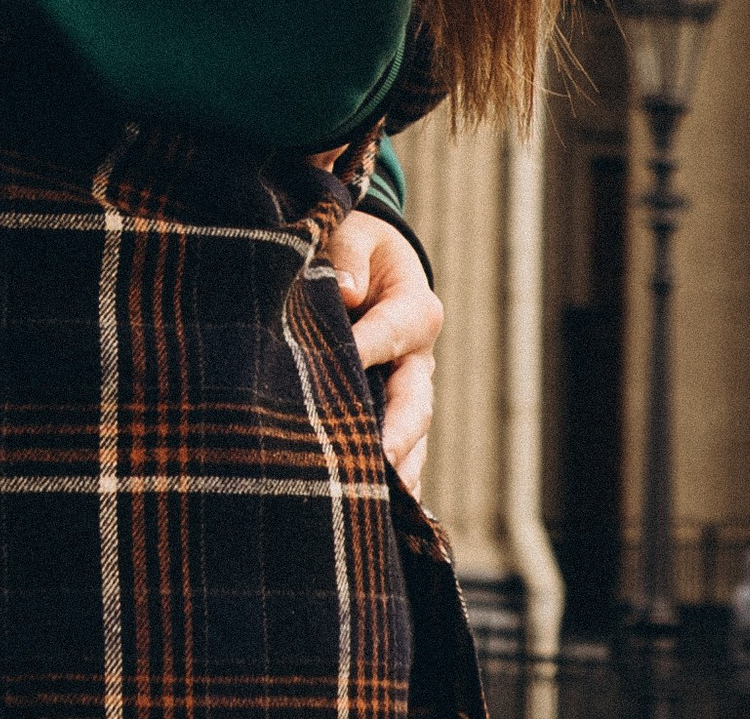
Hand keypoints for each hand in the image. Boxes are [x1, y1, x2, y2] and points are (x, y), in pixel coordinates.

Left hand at [327, 208, 441, 496]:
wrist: (372, 266)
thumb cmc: (357, 249)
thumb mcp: (353, 234)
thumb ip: (347, 256)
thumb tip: (342, 291)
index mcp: (415, 308)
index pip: (392, 331)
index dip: (364, 349)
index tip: (329, 368)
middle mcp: (421, 359)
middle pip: (416, 403)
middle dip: (398, 434)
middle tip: (378, 461)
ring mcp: (412, 394)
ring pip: (412, 440)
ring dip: (395, 469)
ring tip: (372, 503)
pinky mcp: (398, 419)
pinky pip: (401, 457)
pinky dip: (389, 484)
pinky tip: (367, 514)